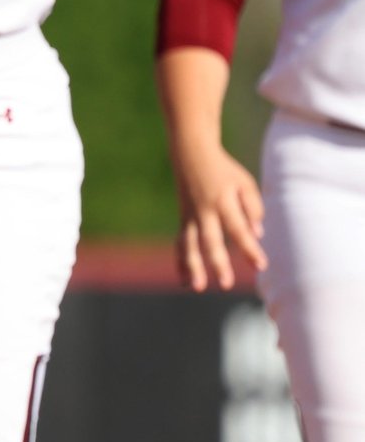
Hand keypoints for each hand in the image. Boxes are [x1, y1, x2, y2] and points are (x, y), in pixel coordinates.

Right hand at [174, 141, 265, 291]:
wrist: (191, 154)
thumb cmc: (224, 170)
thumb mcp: (245, 183)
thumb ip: (253, 208)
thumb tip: (256, 235)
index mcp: (223, 201)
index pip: (238, 228)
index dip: (249, 247)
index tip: (261, 265)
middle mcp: (204, 210)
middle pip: (210, 240)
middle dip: (217, 263)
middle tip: (225, 284)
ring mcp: (190, 216)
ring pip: (188, 245)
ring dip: (192, 267)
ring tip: (198, 287)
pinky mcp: (183, 219)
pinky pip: (181, 243)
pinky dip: (182, 262)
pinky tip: (186, 281)